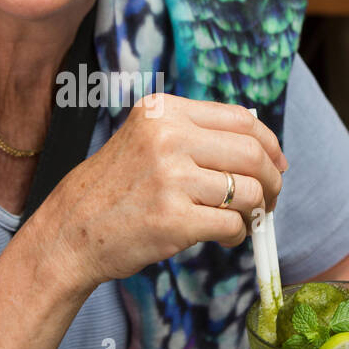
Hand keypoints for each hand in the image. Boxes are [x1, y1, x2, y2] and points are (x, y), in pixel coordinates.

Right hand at [50, 95, 287, 290]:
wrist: (72, 230)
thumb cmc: (116, 188)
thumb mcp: (146, 140)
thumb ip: (195, 135)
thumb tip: (263, 150)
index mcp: (164, 111)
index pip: (240, 118)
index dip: (269, 143)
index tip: (276, 163)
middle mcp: (167, 138)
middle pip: (252, 153)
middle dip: (272, 179)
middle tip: (270, 198)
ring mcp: (171, 178)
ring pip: (247, 191)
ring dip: (254, 211)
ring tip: (239, 221)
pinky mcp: (174, 219)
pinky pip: (231, 224)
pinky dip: (236, 234)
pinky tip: (222, 236)